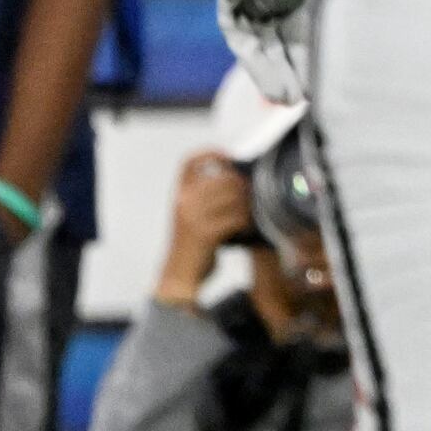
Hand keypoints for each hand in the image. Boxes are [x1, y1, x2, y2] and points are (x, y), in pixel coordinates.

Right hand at [158, 154, 255, 304]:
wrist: (179, 276)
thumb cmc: (190, 245)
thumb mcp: (189, 216)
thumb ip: (204, 198)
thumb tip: (238, 179)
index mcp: (178, 195)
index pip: (189, 162)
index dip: (209, 153)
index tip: (228, 157)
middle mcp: (184, 202)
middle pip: (223, 179)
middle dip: (242, 186)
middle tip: (251, 196)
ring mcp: (194, 217)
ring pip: (233, 197)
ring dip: (247, 205)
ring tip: (250, 214)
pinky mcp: (206, 234)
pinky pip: (236, 218)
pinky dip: (246, 222)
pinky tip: (246, 229)